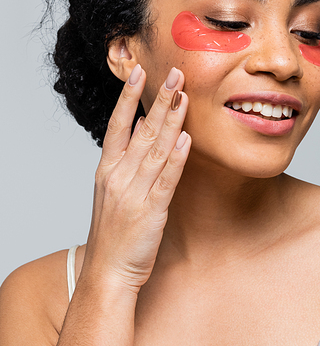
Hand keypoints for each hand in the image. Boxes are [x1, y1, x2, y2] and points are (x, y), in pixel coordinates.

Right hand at [82, 64, 190, 293]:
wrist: (107, 272)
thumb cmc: (113, 233)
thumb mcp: (112, 192)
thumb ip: (125, 161)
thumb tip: (139, 129)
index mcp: (107, 170)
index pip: (117, 125)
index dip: (128, 98)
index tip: (139, 72)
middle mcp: (118, 177)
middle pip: (140, 131)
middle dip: (159, 100)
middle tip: (174, 73)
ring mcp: (133, 193)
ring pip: (155, 150)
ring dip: (172, 121)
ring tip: (184, 95)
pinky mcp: (150, 211)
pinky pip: (166, 180)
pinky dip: (176, 159)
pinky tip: (185, 140)